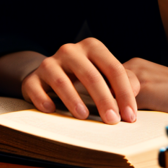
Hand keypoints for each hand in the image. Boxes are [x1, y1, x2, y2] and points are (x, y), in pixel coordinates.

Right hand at [5, 39, 141, 123]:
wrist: (49, 75)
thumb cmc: (84, 76)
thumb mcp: (105, 74)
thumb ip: (124, 80)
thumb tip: (134, 90)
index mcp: (92, 47)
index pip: (113, 69)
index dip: (124, 93)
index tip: (131, 116)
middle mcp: (70, 51)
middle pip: (90, 75)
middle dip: (104, 100)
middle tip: (112, 120)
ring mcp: (49, 63)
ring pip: (62, 81)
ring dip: (74, 100)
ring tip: (84, 116)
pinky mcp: (32, 78)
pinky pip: (36, 89)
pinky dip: (43, 100)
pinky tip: (52, 110)